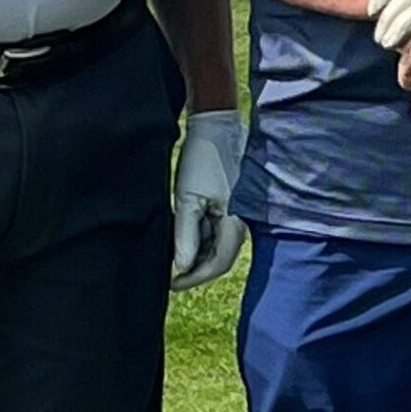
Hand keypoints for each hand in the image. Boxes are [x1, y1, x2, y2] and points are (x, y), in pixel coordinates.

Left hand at [170, 108, 247, 290]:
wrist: (215, 127)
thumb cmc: (202, 159)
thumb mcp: (187, 198)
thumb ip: (186, 235)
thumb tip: (182, 266)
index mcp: (236, 222)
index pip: (218, 264)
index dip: (194, 277)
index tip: (172, 283)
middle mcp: (241, 222)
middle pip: (218, 258)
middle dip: (195, 268)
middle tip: (169, 274)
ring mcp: (237, 214)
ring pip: (216, 245)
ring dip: (196, 253)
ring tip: (171, 254)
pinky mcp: (230, 205)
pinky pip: (216, 230)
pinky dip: (200, 237)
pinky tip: (182, 237)